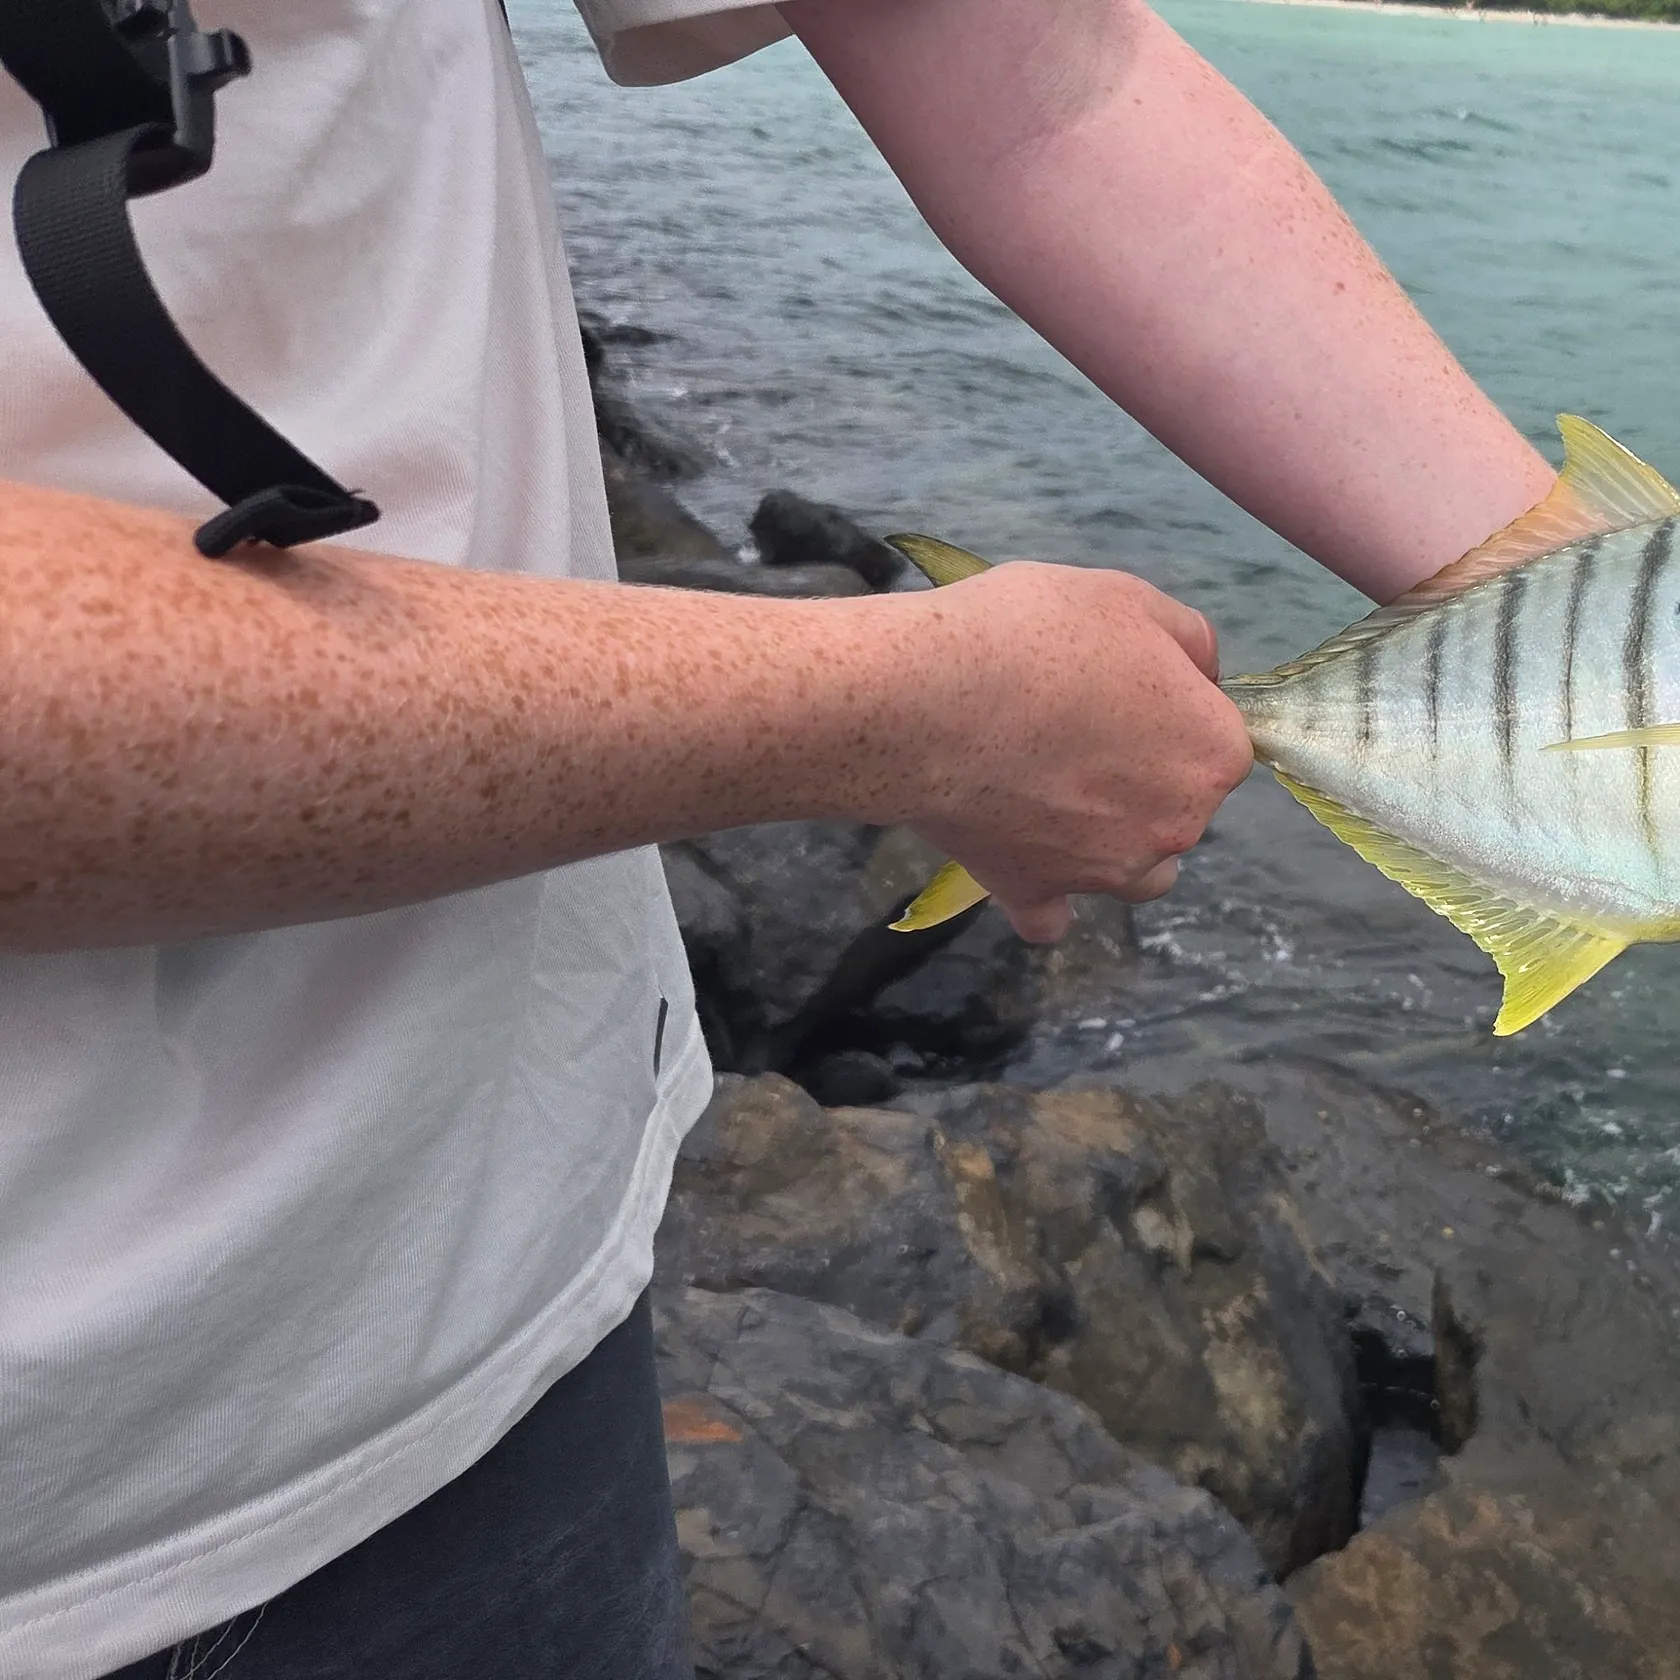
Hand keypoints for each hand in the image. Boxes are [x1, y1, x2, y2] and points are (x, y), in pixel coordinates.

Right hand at [896, 561, 1251, 940]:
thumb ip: (1188, 639)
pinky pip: (1050, 917)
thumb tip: (1202, 674)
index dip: (1168, 705)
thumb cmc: (1032, 635)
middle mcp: (1176, 825)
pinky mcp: (1034, 892)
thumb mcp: (1127, 597)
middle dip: (1141, 774)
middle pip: (1177, 805)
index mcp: (1212, 753)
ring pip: (1137, 872)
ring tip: (1061, 797)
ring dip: (1117, 845)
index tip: (1117, 685)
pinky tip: (1025, 861)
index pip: (1215, 736)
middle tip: (1072, 725)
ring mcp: (1106, 870)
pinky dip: (1043, 895)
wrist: (927, 699)